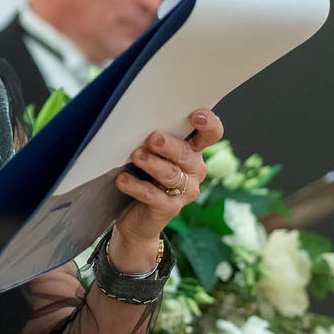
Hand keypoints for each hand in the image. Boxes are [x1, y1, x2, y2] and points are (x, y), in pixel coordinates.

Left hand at [108, 109, 225, 272]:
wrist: (138, 217)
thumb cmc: (144, 175)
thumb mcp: (152, 153)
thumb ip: (154, 138)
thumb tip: (138, 118)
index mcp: (194, 151)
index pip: (211, 134)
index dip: (208, 124)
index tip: (196, 116)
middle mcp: (195, 170)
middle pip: (186, 154)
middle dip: (169, 145)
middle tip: (152, 138)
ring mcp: (185, 191)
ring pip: (171, 175)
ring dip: (152, 164)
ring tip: (136, 156)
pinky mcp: (170, 208)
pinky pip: (154, 195)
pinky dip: (136, 186)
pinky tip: (122, 179)